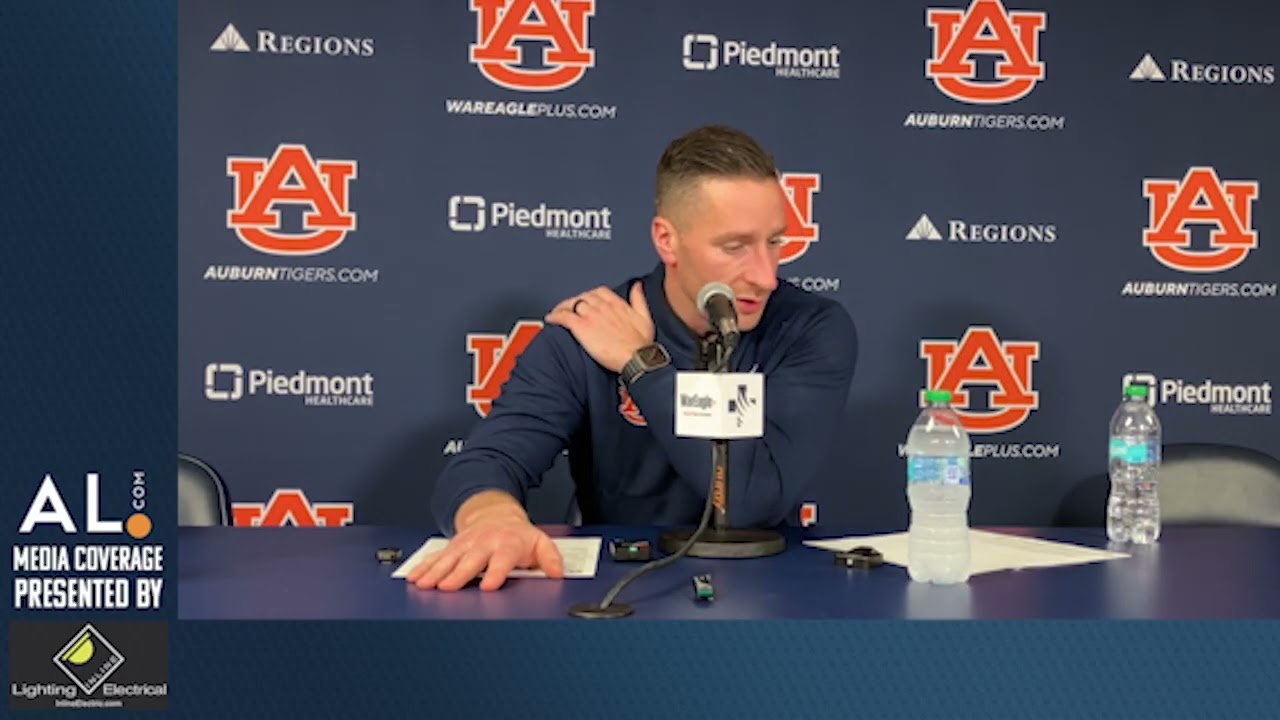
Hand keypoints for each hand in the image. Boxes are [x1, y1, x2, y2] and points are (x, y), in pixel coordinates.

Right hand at [404, 491, 563, 591]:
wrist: (495, 514)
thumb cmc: (518, 535)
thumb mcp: (540, 542)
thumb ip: (549, 558)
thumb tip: (557, 572)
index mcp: (507, 544)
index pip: (502, 559)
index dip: (495, 572)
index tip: (488, 585)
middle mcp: (483, 543)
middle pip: (470, 560)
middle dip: (458, 573)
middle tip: (448, 587)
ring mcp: (465, 545)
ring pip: (449, 558)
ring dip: (436, 572)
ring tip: (425, 585)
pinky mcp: (452, 548)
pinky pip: (436, 557)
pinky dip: (424, 567)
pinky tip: (414, 578)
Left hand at [545, 282, 654, 372]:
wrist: (636, 358)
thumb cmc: (641, 344)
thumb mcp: (645, 317)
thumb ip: (639, 299)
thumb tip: (637, 286)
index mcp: (617, 304)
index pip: (599, 292)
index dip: (591, 295)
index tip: (589, 300)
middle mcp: (602, 307)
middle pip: (583, 297)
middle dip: (576, 301)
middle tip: (571, 308)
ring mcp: (591, 316)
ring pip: (572, 304)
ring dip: (564, 307)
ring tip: (559, 313)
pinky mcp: (582, 327)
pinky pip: (564, 317)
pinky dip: (555, 316)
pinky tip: (551, 319)